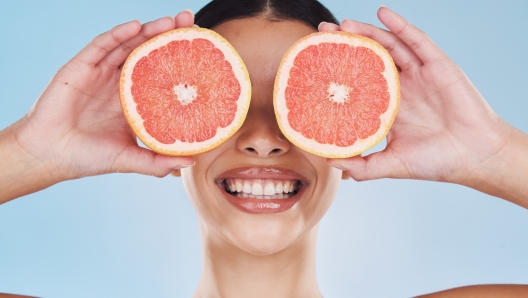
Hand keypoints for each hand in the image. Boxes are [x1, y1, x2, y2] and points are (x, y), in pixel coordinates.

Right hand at [6, 11, 194, 191]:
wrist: (50, 155)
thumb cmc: (88, 157)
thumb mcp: (130, 159)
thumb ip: (158, 162)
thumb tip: (192, 161)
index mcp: (134, 100)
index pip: (161, 73)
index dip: (180, 60)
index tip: (203, 50)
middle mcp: (120, 82)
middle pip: (148, 53)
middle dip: (168, 36)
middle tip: (190, 22)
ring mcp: (101, 73)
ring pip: (128, 45)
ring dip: (148, 31)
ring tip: (170, 21)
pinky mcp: (81, 67)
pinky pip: (101, 45)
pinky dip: (118, 34)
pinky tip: (134, 26)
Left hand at [321, 7, 510, 185]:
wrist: (474, 157)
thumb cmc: (436, 162)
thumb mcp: (392, 164)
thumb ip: (363, 166)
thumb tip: (331, 162)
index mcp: (389, 107)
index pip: (358, 82)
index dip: (339, 71)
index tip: (316, 64)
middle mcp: (402, 87)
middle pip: (370, 58)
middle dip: (347, 44)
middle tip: (323, 34)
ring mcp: (419, 75)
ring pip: (389, 46)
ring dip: (367, 31)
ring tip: (344, 23)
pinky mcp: (438, 65)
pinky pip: (417, 40)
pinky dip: (400, 26)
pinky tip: (382, 14)